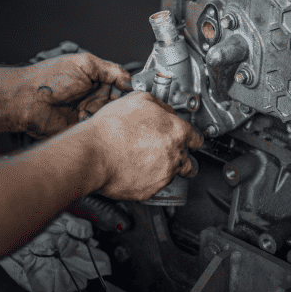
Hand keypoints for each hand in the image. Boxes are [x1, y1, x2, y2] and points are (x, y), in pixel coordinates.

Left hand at [16, 53, 132, 137]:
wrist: (27, 100)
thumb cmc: (48, 78)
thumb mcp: (85, 63)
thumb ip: (111, 70)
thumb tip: (131, 80)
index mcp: (95, 78)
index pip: (121, 84)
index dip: (128, 88)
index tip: (132, 92)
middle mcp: (93, 95)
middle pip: (118, 102)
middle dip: (119, 103)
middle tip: (115, 101)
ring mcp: (88, 112)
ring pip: (110, 116)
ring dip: (108, 114)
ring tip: (97, 109)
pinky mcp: (81, 127)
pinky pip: (98, 128)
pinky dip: (98, 125)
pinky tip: (90, 118)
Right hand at [81, 90, 203, 200]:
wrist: (94, 152)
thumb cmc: (112, 127)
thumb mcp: (140, 100)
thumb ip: (160, 106)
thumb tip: (166, 111)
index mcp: (176, 132)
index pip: (196, 138)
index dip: (191, 139)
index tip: (189, 141)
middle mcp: (175, 156)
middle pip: (188, 161)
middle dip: (181, 158)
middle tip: (168, 154)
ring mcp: (163, 175)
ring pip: (171, 175)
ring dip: (163, 170)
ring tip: (146, 163)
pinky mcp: (150, 191)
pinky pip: (153, 187)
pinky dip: (146, 181)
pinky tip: (134, 171)